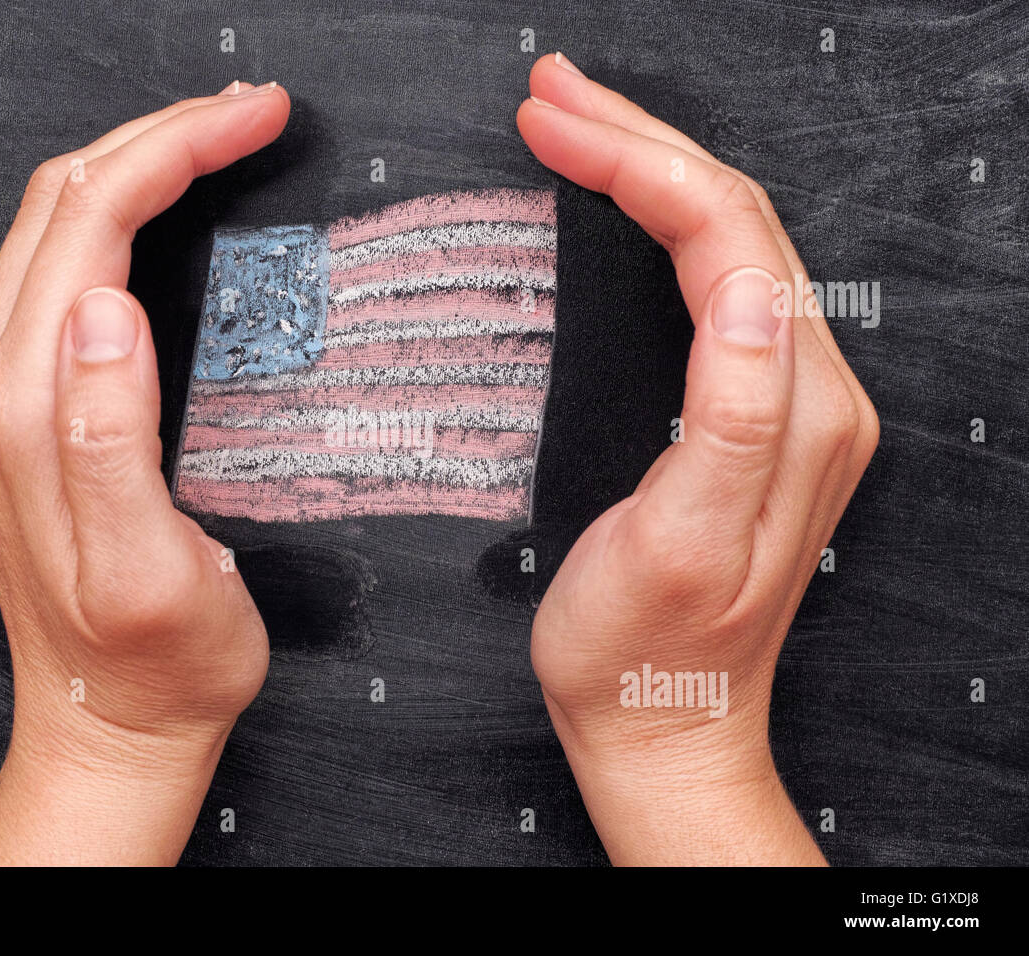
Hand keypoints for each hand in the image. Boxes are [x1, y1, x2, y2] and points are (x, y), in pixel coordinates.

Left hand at [0, 81, 289, 863]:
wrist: (113, 719)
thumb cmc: (153, 657)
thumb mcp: (147, 568)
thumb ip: (109, 437)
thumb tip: (107, 308)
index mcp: (26, 407)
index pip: (90, 221)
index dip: (173, 149)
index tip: (254, 118)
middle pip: (64, 206)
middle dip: (157, 136)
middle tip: (249, 111)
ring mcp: (0, 397)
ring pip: (55, 231)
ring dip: (134, 167)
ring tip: (215, 141)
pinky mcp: (22, 411)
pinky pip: (57, 276)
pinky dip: (115, 220)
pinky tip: (162, 218)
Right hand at [518, 55, 877, 864]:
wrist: (660, 724)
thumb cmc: (643, 653)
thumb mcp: (679, 545)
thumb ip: (734, 418)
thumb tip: (756, 294)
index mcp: (796, 414)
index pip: (727, 238)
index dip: (637, 164)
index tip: (551, 124)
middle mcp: (811, 395)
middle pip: (735, 220)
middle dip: (640, 141)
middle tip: (550, 94)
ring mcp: (788, 402)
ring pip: (729, 241)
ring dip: (652, 168)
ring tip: (574, 124)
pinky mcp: (754, 415)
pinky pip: (717, 284)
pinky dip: (660, 226)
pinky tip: (619, 206)